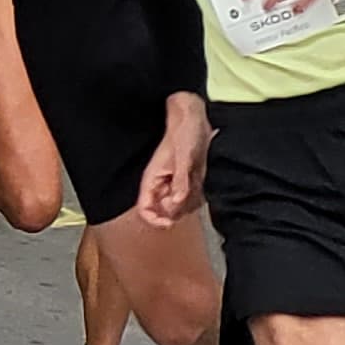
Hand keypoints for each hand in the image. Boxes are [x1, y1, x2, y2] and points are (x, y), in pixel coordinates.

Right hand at [136, 97, 211, 226]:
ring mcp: (173, 185)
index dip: (154, 220)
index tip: (168, 223)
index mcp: (152, 180)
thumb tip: (177, 201)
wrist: (195, 121)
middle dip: (177, 211)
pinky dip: (197, 198)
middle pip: (163, 213)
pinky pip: (189, 201)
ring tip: (196, 188)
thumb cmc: (184, 133)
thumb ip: (181, 180)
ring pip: (177, 209)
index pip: (144, 209)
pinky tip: (201, 186)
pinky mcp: (185, 183)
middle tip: (188, 198)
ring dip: (189, 205)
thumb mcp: (183, 157)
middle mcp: (161, 185)